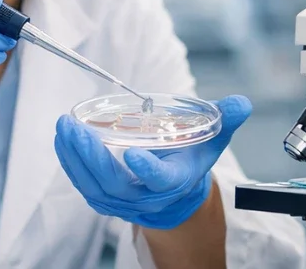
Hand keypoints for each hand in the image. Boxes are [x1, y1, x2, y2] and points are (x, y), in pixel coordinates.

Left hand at [54, 95, 251, 229]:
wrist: (178, 196)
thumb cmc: (191, 160)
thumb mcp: (213, 139)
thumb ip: (227, 120)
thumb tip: (242, 103)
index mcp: (173, 183)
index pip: (159, 181)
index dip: (147, 171)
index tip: (133, 154)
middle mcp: (145, 197)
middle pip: (114, 184)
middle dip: (92, 158)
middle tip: (76, 129)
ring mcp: (122, 202)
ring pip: (93, 185)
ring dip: (74, 158)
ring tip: (64, 128)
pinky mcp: (104, 198)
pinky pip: (83, 183)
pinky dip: (70, 162)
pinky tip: (63, 138)